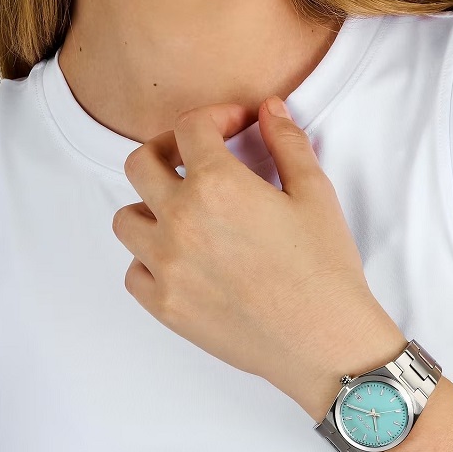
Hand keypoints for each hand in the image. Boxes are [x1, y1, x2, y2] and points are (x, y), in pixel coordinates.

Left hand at [111, 95, 406, 420]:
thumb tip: (270, 109)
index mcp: (217, 185)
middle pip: (140, 164)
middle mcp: (180, 221)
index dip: (215, 116)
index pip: (191, 127)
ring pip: (126, 219)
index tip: (235, 126)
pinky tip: (183, 260)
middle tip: (197, 160)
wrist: (324, 342)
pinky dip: (150, 259)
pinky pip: (134, 271)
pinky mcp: (165, 306)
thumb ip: (288, 143)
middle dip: (169, 150)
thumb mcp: (316, 195)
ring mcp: (166, 267)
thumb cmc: (325, 269)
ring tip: (185, 214)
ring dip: (151, 206)